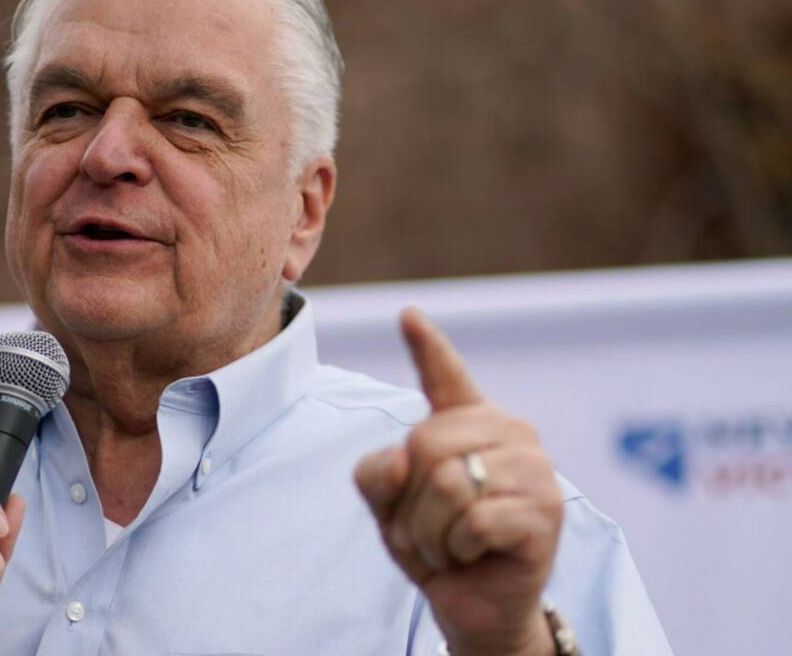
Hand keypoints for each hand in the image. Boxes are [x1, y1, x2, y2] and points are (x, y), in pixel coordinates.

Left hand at [354, 308, 562, 655]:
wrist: (474, 604)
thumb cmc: (435, 543)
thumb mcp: (389, 507)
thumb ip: (376, 474)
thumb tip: (401, 456)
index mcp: (469, 421)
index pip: (444, 375)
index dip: (427, 345)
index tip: (407, 315)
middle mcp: (509, 432)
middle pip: (425, 442)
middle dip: (410, 500)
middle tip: (428, 529)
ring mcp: (534, 469)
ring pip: (448, 485)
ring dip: (430, 531)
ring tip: (449, 545)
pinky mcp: (545, 511)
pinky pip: (472, 521)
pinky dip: (457, 548)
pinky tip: (473, 555)